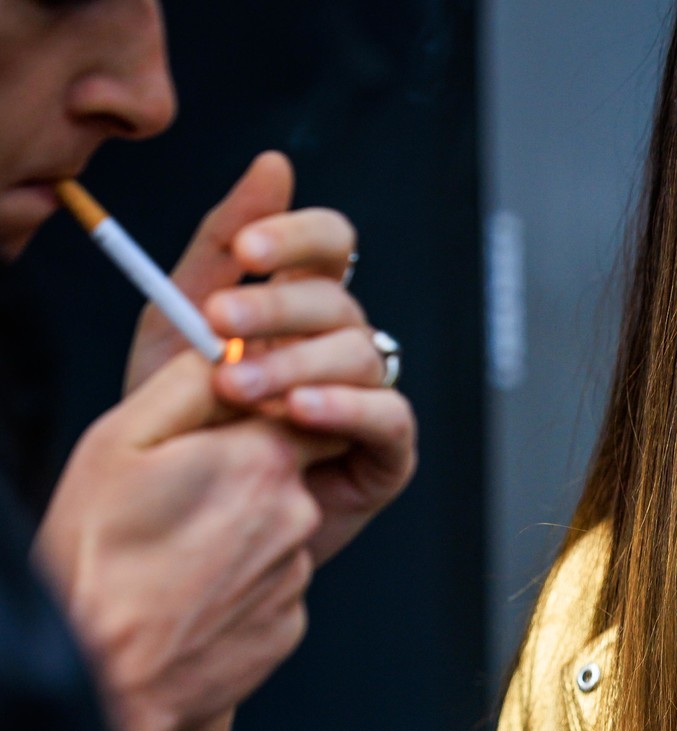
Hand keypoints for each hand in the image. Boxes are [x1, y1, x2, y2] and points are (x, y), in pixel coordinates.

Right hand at [34, 351, 333, 730]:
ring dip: (234, 533)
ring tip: (170, 556)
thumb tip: (227, 352)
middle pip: (283, 470)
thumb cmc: (98, 554)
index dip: (248, 411)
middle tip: (172, 498)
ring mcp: (296, 577)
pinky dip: (235, 585)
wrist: (107, 672)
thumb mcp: (121, 440)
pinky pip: (268, 587)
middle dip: (238, 474)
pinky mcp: (290, 626)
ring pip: (274, 531)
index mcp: (262, 460)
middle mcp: (296, 516)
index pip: (290, 406)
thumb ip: (188, 384)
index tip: (211, 426)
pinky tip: (187, 597)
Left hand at [125, 152, 415, 567]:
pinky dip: (345, 409)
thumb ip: (221, 241)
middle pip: (339, 300)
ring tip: (239, 389)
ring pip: (359, 356)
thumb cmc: (182, 415)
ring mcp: (368, 399)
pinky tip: (299, 413)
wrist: (178, 509)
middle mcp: (340, 346)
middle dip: (277, 307)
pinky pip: (388, 417)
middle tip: (220, 324)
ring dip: (296, 364)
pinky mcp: (386, 455)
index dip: (299, 235)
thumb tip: (275, 164)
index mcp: (300, 304)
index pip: (330, 245)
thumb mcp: (179, 316)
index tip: (248, 247)